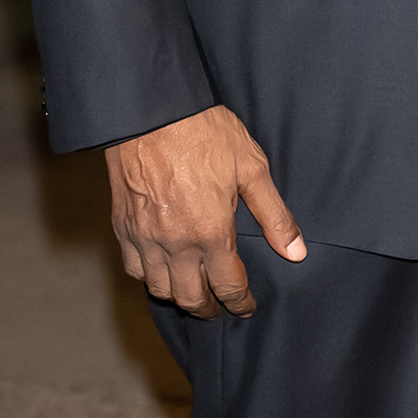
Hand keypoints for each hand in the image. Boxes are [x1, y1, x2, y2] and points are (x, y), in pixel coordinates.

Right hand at [106, 104, 306, 318]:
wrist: (151, 109)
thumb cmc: (203, 132)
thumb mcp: (251, 168)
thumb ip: (274, 215)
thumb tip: (295, 251)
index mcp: (211, 232)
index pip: (228, 287)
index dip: (241, 303)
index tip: (247, 306)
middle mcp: (175, 244)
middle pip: (191, 299)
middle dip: (210, 308)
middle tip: (220, 305)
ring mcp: (145, 238)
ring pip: (159, 290)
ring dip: (179, 295)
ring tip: (192, 288)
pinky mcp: (122, 226)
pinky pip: (134, 269)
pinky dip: (149, 276)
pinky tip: (162, 267)